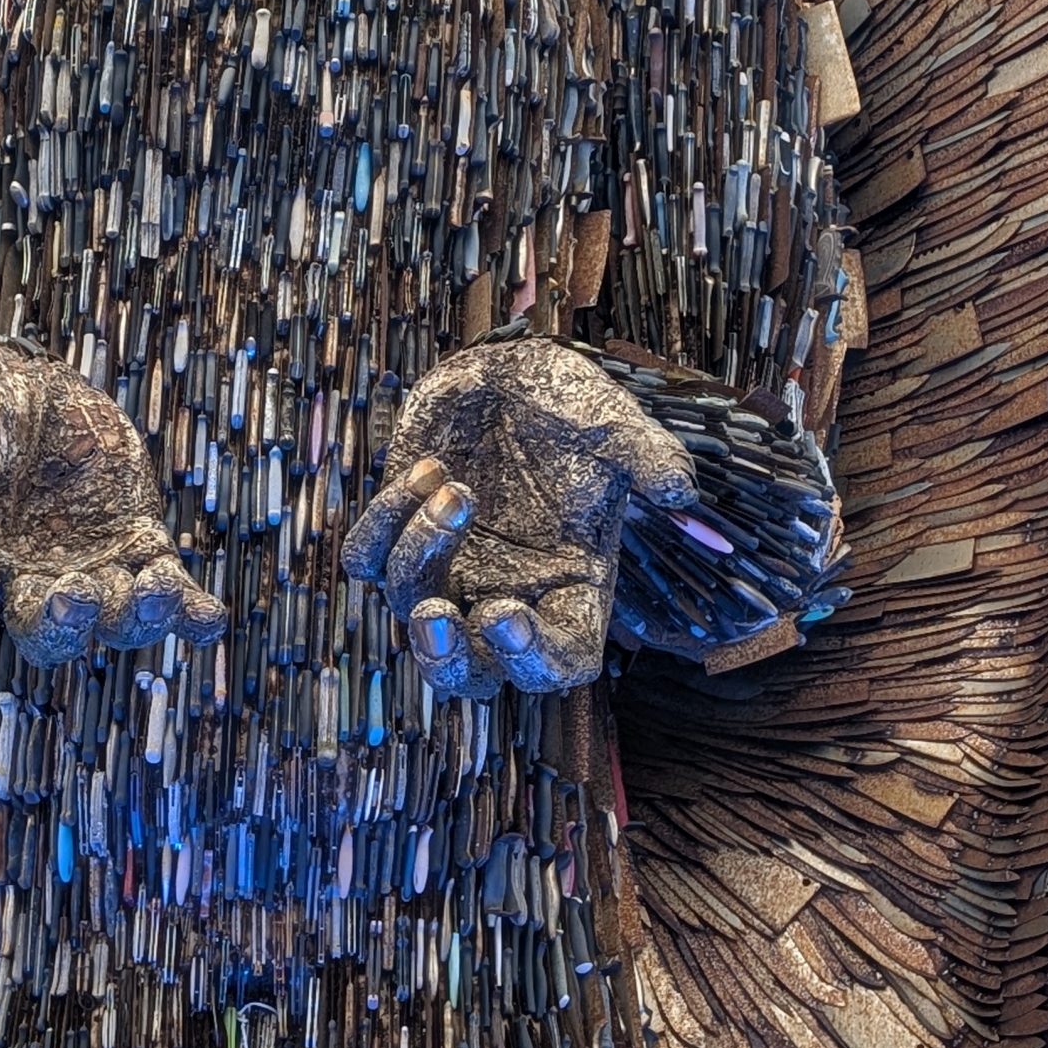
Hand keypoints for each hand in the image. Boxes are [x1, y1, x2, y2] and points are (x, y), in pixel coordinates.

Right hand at [0, 345, 223, 667]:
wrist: (47, 393)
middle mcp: (29, 579)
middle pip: (41, 627)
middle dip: (59, 620)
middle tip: (72, 595)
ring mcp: (89, 570)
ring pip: (109, 619)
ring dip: (131, 617)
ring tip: (151, 594)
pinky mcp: (140, 549)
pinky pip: (166, 592)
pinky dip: (190, 613)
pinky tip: (211, 620)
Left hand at [341, 338, 694, 699]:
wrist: (512, 373)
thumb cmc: (571, 412)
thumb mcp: (618, 429)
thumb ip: (650, 458)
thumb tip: (679, 489)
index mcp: (569, 592)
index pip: (559, 661)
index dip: (534, 657)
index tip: (506, 615)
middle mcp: (505, 595)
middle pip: (467, 673)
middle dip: (444, 657)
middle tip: (432, 617)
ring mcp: (448, 571)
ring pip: (410, 608)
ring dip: (422, 549)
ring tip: (455, 486)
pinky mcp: (400, 536)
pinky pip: (368, 559)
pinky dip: (385, 520)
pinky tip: (427, 469)